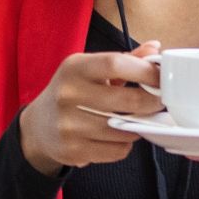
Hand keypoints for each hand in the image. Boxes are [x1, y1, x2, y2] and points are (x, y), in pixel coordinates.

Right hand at [18, 43, 159, 173]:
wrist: (38, 126)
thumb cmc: (72, 92)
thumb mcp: (90, 69)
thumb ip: (125, 60)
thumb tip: (155, 48)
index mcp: (74, 68)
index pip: (116, 63)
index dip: (145, 71)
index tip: (160, 78)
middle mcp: (68, 95)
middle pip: (126, 100)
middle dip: (151, 102)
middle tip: (159, 102)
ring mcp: (69, 125)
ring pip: (125, 130)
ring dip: (139, 125)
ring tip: (137, 118)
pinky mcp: (72, 150)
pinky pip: (117, 150)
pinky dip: (126, 144)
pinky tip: (119, 136)